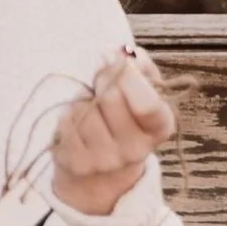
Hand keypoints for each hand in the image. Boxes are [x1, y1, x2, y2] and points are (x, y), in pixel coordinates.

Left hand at [50, 47, 174, 216]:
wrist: (100, 173)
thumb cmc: (122, 119)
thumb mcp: (141, 92)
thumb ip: (140, 67)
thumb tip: (125, 53)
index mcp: (159, 128)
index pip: (148, 103)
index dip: (130, 76)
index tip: (122, 61)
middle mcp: (135, 150)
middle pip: (110, 97)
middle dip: (103, 82)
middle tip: (103, 85)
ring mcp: (104, 161)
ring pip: (86, 108)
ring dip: (85, 101)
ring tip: (92, 111)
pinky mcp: (76, 163)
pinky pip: (67, 121)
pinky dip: (70, 116)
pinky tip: (79, 125)